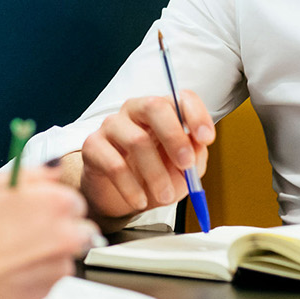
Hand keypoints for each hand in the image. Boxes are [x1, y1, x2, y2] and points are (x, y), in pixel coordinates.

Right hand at [0, 169, 97, 298]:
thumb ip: (28, 174)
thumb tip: (52, 170)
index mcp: (54, 203)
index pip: (70, 199)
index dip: (47, 202)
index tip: (28, 207)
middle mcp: (65, 236)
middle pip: (73, 228)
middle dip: (52, 228)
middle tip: (16, 230)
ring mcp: (55, 269)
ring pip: (59, 255)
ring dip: (41, 252)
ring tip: (3, 252)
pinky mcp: (43, 295)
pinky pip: (45, 279)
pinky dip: (30, 274)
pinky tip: (2, 270)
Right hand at [77, 91, 214, 218]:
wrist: (119, 197)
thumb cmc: (152, 176)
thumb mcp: (181, 169)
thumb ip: (194, 156)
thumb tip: (198, 146)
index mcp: (162, 111)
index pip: (180, 98)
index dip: (196, 115)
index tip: (206, 138)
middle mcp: (135, 111)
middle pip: (154, 107)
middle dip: (175, 137)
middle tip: (186, 165)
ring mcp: (111, 126)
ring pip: (136, 140)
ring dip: (156, 173)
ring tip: (165, 196)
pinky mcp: (93, 146)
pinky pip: (114, 165)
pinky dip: (131, 187)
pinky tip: (140, 200)